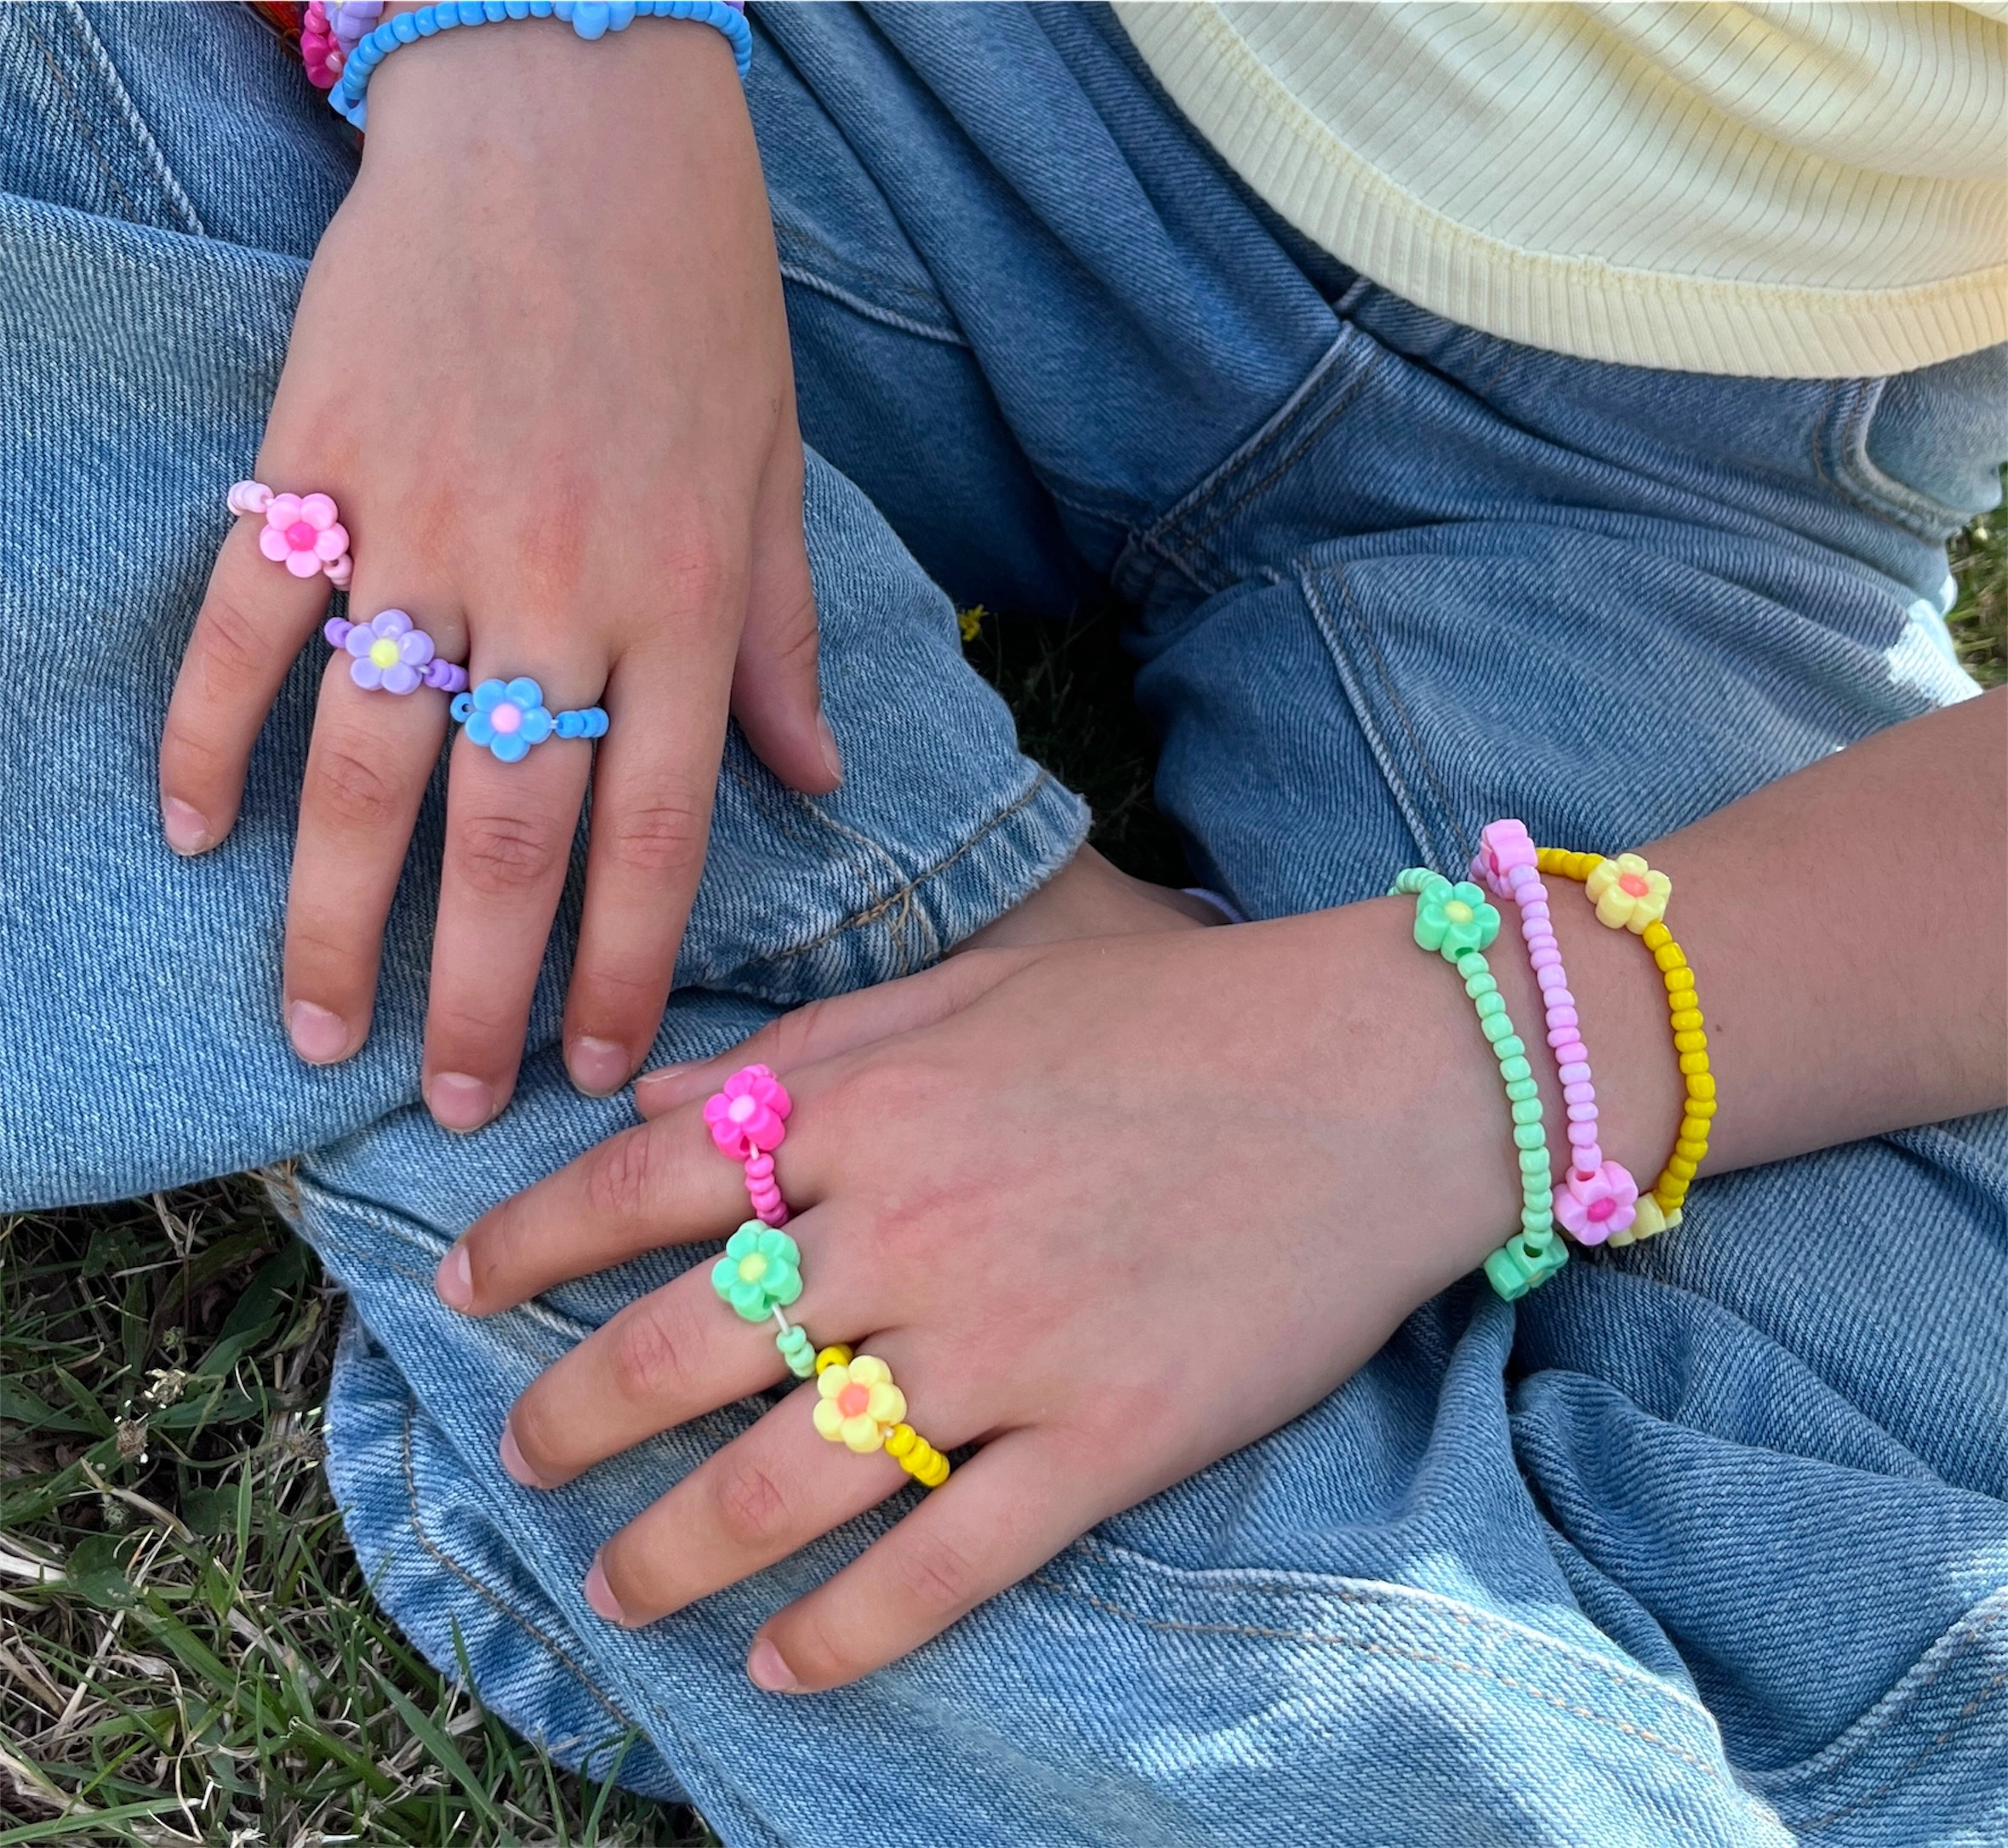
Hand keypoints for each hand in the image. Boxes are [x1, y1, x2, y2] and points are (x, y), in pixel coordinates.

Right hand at [159, 17, 834, 1128]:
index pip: (653, 840)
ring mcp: (427, 529)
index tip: (588, 1069)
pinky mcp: (321, 459)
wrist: (571, 109)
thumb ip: (777, 646)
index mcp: (678, 609)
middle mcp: (556, 593)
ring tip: (318, 1029)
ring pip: (368, 764)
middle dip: (474, 992)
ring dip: (335, 913)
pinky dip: (206, 729)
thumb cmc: (695, 300)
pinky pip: (249, 622)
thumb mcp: (770, 479)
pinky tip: (191, 832)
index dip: (622, 972)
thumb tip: (815, 785)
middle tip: (443, 1105)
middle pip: (505, 839)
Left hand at [438, 909, 1534, 1690]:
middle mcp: (912, 1227)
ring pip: (788, 1479)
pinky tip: (780, 1663)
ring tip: (615, 1590)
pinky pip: (948, 1561)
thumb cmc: (1177, 1014)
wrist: (1383, 1070)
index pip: (645, 1181)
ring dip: (675, 1549)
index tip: (459, 1286)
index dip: (529, 1241)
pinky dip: (850, 1628)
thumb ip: (810, 1045)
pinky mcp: (1107, 1438)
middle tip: (519, 1459)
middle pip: (685, 1350)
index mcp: (873, 1106)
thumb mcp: (977, 990)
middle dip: (572, 1415)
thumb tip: (657, 1093)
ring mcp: (1008, 1345)